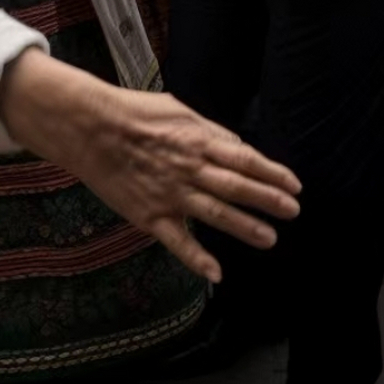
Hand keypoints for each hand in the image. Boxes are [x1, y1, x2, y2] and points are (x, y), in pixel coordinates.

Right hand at [0, 49, 300, 282]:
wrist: (89, 127)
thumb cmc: (134, 113)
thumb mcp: (178, 109)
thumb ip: (209, 130)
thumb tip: (238, 146)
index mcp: (197, 140)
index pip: (244, 159)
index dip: (272, 173)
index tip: (295, 185)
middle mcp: (188, 168)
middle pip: (236, 186)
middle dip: (268, 200)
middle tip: (293, 211)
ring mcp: (169, 194)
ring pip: (214, 213)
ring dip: (245, 228)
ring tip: (270, 238)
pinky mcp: (148, 215)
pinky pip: (176, 240)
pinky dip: (196, 258)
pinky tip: (216, 273)